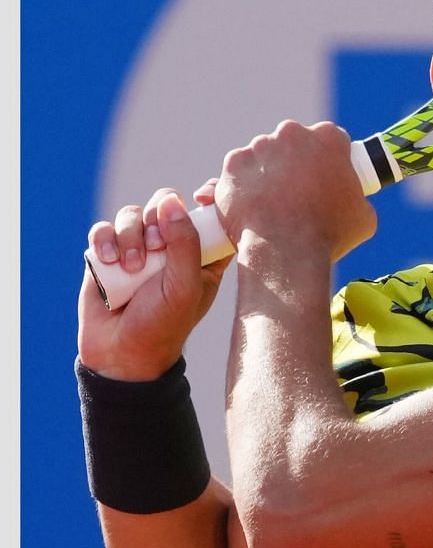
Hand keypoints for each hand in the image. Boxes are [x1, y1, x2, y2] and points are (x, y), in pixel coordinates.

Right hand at [78, 182, 230, 380]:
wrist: (121, 352)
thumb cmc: (164, 323)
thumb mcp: (184, 286)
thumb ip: (185, 243)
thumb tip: (173, 202)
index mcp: (204, 253)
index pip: (214, 212)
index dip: (211, 195)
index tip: (201, 197)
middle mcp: (172, 246)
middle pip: (167, 203)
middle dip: (158, 219)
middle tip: (155, 249)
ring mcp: (139, 247)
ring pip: (132, 214)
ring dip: (130, 235)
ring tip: (131, 267)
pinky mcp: (109, 252)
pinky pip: (104, 228)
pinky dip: (105, 239)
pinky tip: (110, 261)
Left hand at [218, 120, 375, 261]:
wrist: (286, 251)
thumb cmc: (329, 234)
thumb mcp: (364, 216)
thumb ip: (357, 198)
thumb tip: (351, 202)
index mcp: (329, 138)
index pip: (331, 139)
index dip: (330, 158)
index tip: (326, 175)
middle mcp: (292, 133)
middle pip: (295, 142)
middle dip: (296, 161)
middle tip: (299, 191)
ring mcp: (259, 146)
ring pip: (264, 155)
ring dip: (268, 172)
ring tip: (273, 205)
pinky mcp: (233, 163)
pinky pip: (239, 171)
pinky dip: (243, 185)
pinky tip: (253, 206)